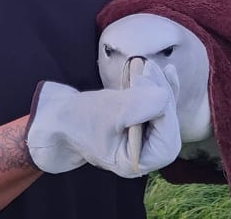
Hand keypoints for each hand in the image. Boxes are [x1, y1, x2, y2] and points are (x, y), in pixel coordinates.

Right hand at [26, 60, 180, 177]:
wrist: (61, 118)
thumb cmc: (79, 119)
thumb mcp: (108, 111)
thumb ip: (137, 106)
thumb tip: (164, 97)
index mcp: (135, 163)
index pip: (166, 141)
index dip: (164, 112)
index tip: (148, 85)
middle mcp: (144, 156)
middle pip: (169, 126)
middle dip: (164, 97)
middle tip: (148, 71)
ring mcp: (145, 141)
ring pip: (166, 114)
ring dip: (162, 89)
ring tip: (148, 68)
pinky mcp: (143, 125)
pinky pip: (161, 108)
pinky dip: (163, 90)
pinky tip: (169, 71)